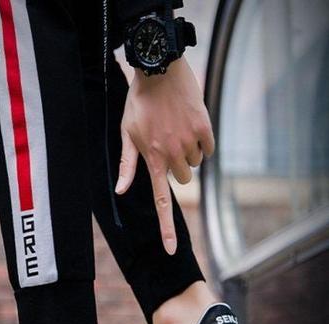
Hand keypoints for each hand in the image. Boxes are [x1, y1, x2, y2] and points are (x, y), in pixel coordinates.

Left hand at [115, 58, 214, 254]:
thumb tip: (120, 192)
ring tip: (175, 130)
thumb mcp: (126, 134)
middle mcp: (172, 154)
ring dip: (187, 153)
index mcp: (152, 160)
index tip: (171, 250)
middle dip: (176, 168)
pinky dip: (201, 142)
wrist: (159, 69)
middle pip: (183, 180)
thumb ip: (126, 165)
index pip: (160, 202)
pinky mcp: (205, 128)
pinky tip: (189, 125)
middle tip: (165, 144)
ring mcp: (190, 141)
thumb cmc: (138, 104)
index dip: (166, 228)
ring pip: (195, 164)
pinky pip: (208, 149)